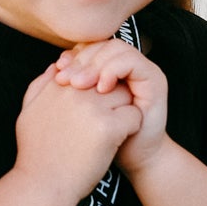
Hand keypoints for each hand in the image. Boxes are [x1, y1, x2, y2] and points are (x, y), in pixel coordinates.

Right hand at [13, 62, 141, 203]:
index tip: (95, 106)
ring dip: (124, 110)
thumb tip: (57, 67)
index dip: (96, 86)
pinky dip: (132, 128)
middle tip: (110, 117)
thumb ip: (41, 85)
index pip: (88, 68)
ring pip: (125, 95)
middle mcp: (74, 91)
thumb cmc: (36, 154)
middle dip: (113, 95)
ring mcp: (92, 108)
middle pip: (109, 78)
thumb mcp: (28, 112)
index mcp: (57, 85)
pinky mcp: (108, 127)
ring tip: (115, 130)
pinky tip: (120, 140)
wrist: (43, 186)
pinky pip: (134, 115)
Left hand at [54, 38, 168, 173]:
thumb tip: (52, 67)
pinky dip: (114, 70)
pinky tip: (102, 89)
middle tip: (66, 79)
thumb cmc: (101, 141)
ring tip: (81, 85)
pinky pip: (132, 61)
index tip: (58, 72)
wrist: (134, 160)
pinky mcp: (154, 80)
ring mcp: (142, 71)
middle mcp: (126, 67)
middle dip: (81, 60)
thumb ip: (66, 91)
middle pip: (101, 44)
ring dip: (96, 64)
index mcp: (108, 70)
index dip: (74, 55)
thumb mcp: (77, 113)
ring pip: (116, 48)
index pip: (89, 47)